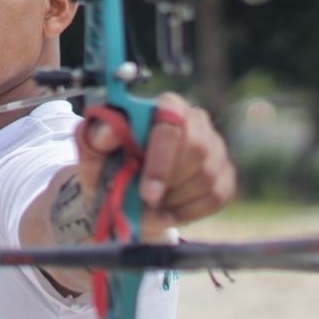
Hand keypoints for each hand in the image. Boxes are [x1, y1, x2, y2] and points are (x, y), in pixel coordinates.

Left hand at [74, 93, 234, 239]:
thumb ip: (95, 138)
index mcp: (163, 106)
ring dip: (176, 200)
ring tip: (152, 205)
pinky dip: (190, 212)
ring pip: (208, 176)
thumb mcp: (94, 153)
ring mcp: (215, 147)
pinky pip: (217, 196)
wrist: (123, 193)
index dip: (161, 160)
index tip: (147, 193)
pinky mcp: (225, 173)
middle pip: (198, 149)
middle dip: (170, 182)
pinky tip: (168, 213)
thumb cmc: (109, 165)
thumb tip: (108, 130)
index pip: (171, 123)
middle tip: (147, 200)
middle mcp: (196, 120)